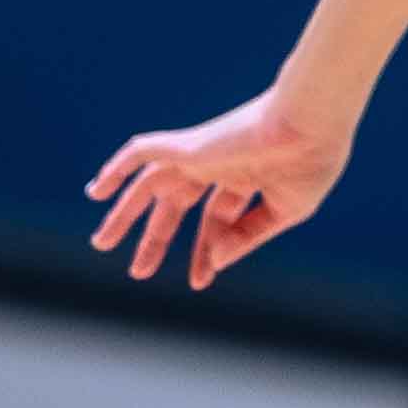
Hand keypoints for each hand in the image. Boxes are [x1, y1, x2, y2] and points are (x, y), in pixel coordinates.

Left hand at [88, 86, 352, 288]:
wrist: (310, 125)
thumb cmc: (311, 163)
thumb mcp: (285, 211)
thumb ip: (247, 237)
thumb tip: (212, 262)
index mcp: (245, 177)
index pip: (215, 219)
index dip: (204, 252)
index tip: (199, 281)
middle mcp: (217, 165)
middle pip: (175, 204)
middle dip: (156, 238)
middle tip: (138, 271)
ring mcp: (199, 154)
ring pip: (150, 184)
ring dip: (124, 214)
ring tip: (101, 243)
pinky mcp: (188, 145)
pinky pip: (141, 153)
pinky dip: (116, 168)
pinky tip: (96, 191)